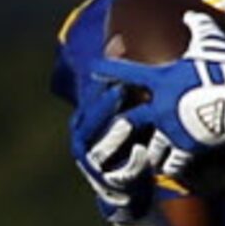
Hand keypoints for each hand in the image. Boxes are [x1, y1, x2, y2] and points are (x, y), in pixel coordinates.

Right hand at [69, 74, 170, 224]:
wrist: (130, 185)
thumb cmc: (129, 137)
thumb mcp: (126, 107)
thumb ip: (122, 78)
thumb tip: (118, 40)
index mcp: (84, 122)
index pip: (88, 100)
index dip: (100, 84)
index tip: (114, 72)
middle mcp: (83, 143)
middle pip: (90, 123)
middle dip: (104, 107)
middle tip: (119, 90)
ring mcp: (94, 166)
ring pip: (99, 149)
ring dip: (113, 136)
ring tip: (126, 122)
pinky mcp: (110, 185)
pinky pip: (119, 175)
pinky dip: (130, 165)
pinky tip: (141, 153)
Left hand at [91, 10, 224, 170]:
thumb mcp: (212, 41)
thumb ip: (196, 26)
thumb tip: (189, 14)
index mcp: (162, 79)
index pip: (125, 73)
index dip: (106, 70)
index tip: (92, 69)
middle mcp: (161, 105)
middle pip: (125, 120)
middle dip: (120, 125)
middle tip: (120, 128)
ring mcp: (172, 128)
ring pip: (147, 147)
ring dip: (148, 150)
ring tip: (149, 153)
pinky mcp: (187, 147)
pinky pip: (170, 163)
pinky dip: (170, 165)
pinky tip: (171, 166)